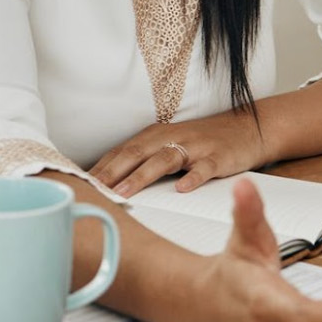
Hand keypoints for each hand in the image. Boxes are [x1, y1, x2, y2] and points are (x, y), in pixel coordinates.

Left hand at [90, 111, 271, 196]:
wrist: (246, 129)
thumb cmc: (201, 143)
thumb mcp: (167, 146)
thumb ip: (140, 161)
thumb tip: (104, 184)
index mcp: (154, 136)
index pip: (119, 153)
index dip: (98, 169)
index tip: (75, 187)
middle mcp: (171, 138)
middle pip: (135, 154)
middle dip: (110, 173)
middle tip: (90, 191)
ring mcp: (195, 147)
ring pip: (164, 160)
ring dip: (141, 176)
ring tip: (123, 193)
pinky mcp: (218, 157)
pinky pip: (205, 168)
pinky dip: (193, 177)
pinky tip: (183, 188)